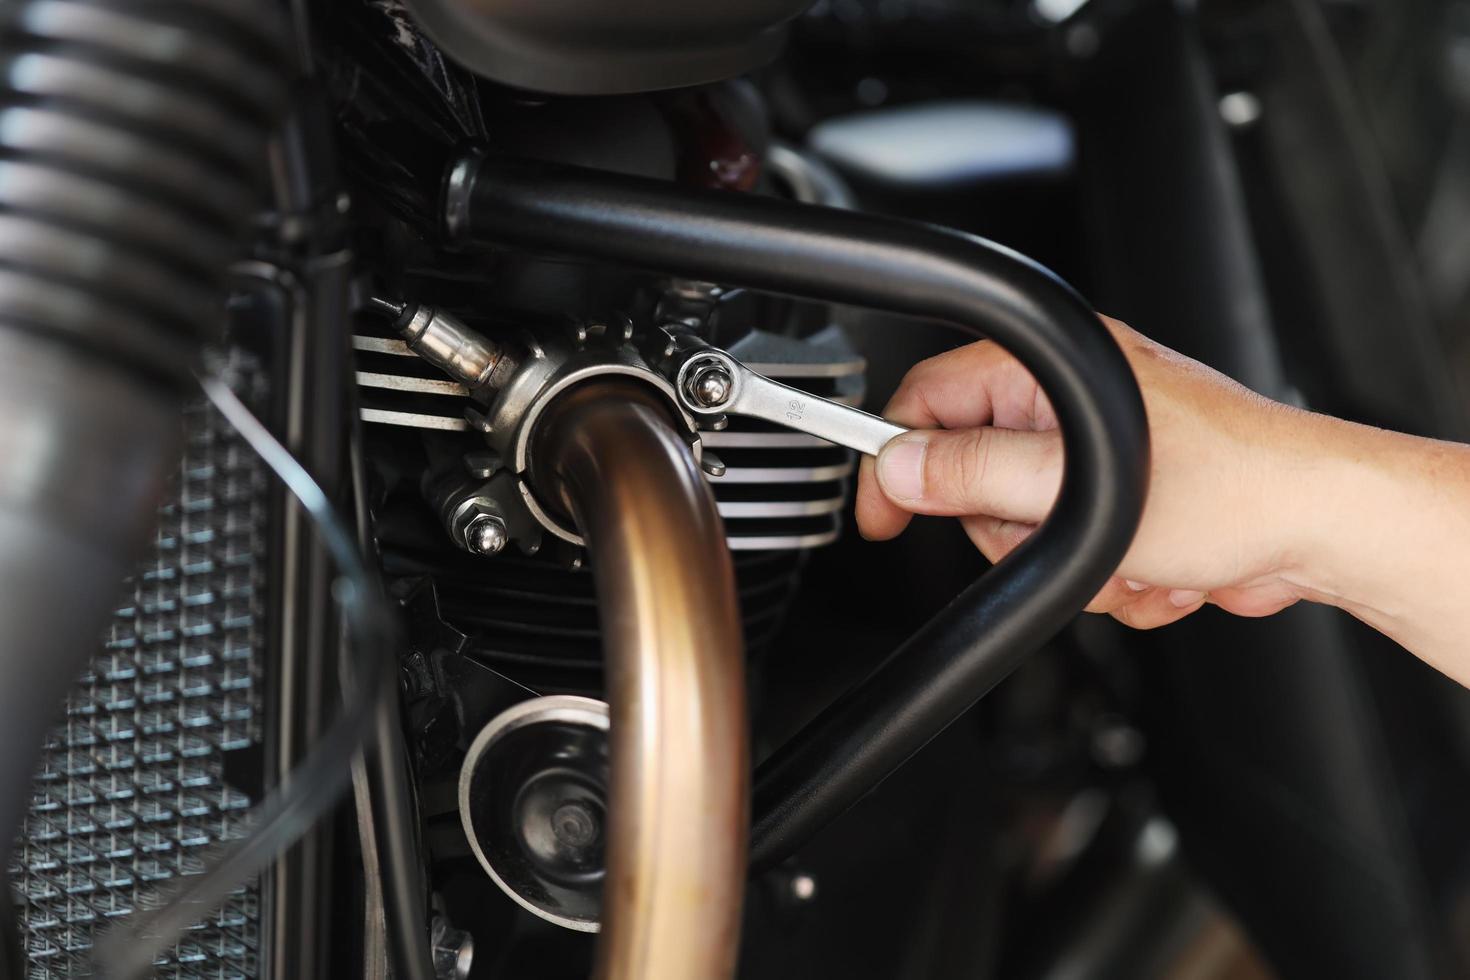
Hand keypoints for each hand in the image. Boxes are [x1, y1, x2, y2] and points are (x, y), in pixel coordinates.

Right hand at [855, 316, 1321, 629]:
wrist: (1320, 526)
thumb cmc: (1235, 484)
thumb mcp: (1076, 486)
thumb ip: (972, 474)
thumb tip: (902, 467)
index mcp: (1051, 372)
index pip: (928, 402)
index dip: (898, 460)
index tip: (884, 513)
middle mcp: (1071, 406)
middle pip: (975, 482)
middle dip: (1017, 534)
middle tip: (1056, 538)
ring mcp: (1099, 458)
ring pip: (1028, 532)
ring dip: (1079, 566)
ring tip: (1135, 556)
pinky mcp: (1127, 504)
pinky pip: (1079, 556)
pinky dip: (1115, 577)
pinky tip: (1161, 566)